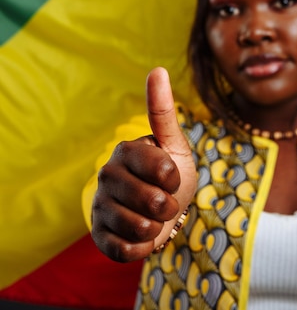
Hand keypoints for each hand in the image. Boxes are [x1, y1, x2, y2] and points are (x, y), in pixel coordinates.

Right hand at [91, 67, 196, 261]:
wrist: (162, 212)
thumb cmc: (171, 174)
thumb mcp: (175, 144)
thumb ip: (163, 111)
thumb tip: (157, 69)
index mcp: (126, 151)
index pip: (162, 169)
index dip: (176, 178)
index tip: (173, 176)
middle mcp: (107, 175)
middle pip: (152, 200)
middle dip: (170, 205)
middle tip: (166, 200)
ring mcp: (100, 205)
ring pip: (141, 227)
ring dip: (159, 227)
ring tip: (154, 217)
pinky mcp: (98, 235)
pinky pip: (125, 249)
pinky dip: (143, 247)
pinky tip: (141, 235)